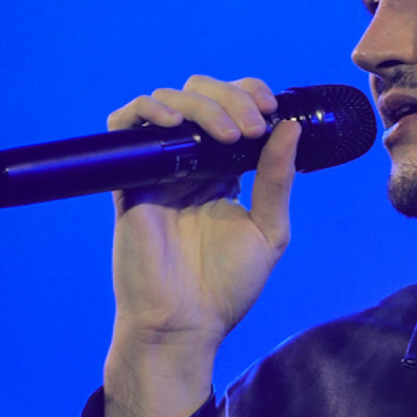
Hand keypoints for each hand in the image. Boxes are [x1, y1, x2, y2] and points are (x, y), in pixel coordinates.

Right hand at [102, 75, 298, 416]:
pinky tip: (173, 122)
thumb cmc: (225, 287)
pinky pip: (125, 127)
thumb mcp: (268, 230)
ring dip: (203, 105)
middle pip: (201, 95)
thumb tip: (291, 127)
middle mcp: (190, 162)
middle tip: (252, 126)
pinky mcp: (129, 179)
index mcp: (224, 171)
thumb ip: (277, 179)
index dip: (249, 93)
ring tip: (229, 134)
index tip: (271, 106)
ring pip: (169, 102)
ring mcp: (158, 168)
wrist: (183, 324)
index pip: (233, 108)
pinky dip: (147, 110)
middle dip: (231, 97)